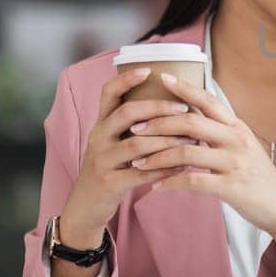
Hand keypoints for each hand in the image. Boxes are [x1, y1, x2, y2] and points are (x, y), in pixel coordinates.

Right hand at [57, 67, 194, 247]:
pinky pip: (140, 173)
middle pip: (126, 113)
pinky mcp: (109, 183)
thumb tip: (170, 102)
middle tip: (183, 109)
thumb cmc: (110, 168)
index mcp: (101, 124)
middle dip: (157, 108)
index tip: (149, 70)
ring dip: (166, 141)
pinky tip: (182, 167)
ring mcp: (102, 160)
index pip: (108, 93)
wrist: (85, 205)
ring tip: (190, 140)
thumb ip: (132, 125)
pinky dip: (164, 169)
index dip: (126, 79)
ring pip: (136, 144)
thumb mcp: (113, 142)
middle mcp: (98, 137)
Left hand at [130, 72, 275, 263]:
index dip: (185, 88)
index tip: (163, 78)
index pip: (208, 100)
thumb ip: (221, 133)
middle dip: (159, 123)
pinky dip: (170, 182)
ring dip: (157, 157)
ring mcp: (235, 163)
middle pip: (191, 122)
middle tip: (136, 128)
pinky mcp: (231, 186)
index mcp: (238, 127)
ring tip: (138, 162)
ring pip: (187, 151)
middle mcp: (237, 140)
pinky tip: (156, 186)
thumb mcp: (243, 147)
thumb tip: (192, 121)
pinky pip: (193, 181)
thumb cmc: (257, 176)